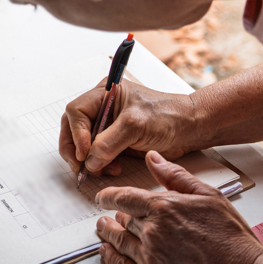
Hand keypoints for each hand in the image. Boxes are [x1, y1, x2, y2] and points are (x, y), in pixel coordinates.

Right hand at [59, 81, 196, 176]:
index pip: (76, 111)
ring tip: (102, 170)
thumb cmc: (168, 115)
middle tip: (81, 167)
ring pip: (83, 144)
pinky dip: (99, 165)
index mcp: (104, 93)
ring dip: (88, 160)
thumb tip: (88, 160)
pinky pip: (96, 155)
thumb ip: (109, 142)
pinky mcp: (114, 141)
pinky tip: (111, 169)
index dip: (76, 132)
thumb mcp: (136, 125)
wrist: (189, 129)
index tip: (84, 152)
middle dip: (76, 149)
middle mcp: (102, 108)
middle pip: (73, 128)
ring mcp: (107, 126)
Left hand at [95, 151, 262, 263]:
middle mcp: (153, 232)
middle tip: (110, 216)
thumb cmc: (232, 239)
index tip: (102, 197)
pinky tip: (107, 253)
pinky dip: (110, 259)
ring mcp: (150, 259)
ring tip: (105, 230)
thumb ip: (176, 176)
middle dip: (116, 216)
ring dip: (109, 234)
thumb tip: (153, 158)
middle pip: (124, 220)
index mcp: (164, 207)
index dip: (108, 196)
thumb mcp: (209, 196)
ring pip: (120, 242)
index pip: (124, 197)